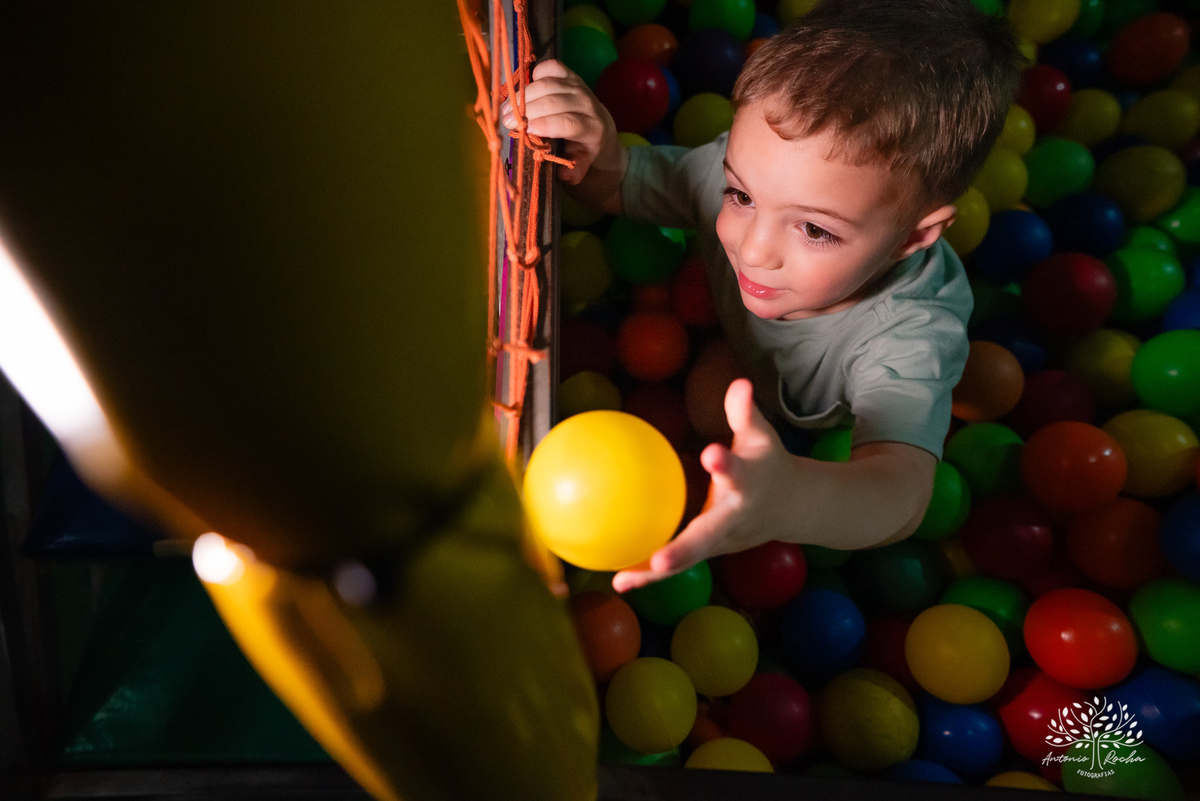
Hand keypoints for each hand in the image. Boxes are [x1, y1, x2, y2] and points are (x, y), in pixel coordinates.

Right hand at [502, 59, 619, 184]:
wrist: (601, 129)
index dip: (544, 124)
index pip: (568, 122)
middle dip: (527, 110)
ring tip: (506, 108)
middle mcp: (588, 104)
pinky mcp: (570, 74)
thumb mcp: (582, 166)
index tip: (524, 129)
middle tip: (506, 121)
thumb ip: (574, 172)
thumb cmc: (585, 151)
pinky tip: (525, 90)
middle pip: (554, 101)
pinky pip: (550, 67)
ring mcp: (579, 86)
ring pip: (548, 83)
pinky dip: (535, 75)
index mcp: (593, 128)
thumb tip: (562, 173)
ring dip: (523, 95)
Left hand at [612, 378, 796, 592]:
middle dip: (685, 549)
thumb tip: (739, 383)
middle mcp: (735, 520)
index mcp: (749, 486)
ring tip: (623, 580)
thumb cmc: (769, 465)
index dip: (726, 466)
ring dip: (656, 573)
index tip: (711, 454)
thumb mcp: (761, 437)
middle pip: (709, 537)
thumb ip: (745, 413)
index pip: (739, 475)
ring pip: (689, 559)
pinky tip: (619, 581)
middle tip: (660, 561)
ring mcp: (722, 542)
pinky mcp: (710, 551)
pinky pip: (679, 564)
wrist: (795, 507)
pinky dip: (650, 574)